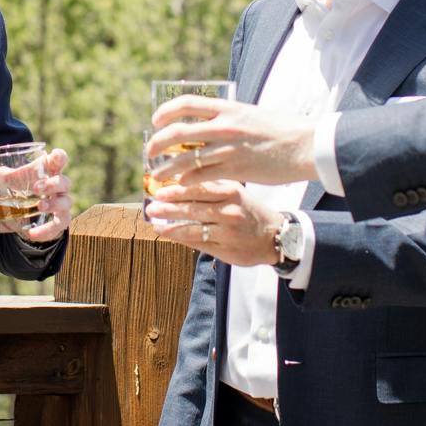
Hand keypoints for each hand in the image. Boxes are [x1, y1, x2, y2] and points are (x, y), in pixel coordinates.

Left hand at [21, 149, 72, 241]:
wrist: (28, 213)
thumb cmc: (22, 188)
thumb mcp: (8, 180)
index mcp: (48, 171)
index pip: (59, 160)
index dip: (60, 157)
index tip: (55, 157)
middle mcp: (58, 187)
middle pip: (64, 182)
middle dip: (52, 184)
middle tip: (36, 188)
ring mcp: (61, 204)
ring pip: (66, 202)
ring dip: (54, 204)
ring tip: (39, 207)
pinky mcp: (59, 221)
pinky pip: (59, 226)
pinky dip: (46, 230)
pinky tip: (32, 233)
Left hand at [144, 179, 281, 265]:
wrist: (274, 235)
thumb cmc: (248, 209)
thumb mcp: (235, 191)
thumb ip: (210, 185)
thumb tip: (178, 178)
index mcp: (231, 191)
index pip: (199, 188)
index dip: (176, 190)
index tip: (158, 189)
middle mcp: (229, 210)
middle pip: (193, 208)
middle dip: (169, 208)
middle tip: (151, 207)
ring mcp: (227, 231)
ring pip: (192, 227)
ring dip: (169, 225)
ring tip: (153, 222)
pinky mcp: (225, 248)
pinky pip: (197, 242)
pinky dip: (179, 237)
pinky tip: (166, 233)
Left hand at [147, 97, 314, 187]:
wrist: (306, 145)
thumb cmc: (282, 129)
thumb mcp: (251, 114)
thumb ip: (230, 116)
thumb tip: (210, 120)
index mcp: (228, 108)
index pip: (187, 103)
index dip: (166, 111)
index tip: (156, 120)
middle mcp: (225, 126)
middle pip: (178, 132)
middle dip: (158, 143)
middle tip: (150, 153)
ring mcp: (229, 148)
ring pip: (186, 159)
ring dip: (167, 169)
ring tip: (157, 176)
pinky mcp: (236, 170)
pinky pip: (202, 176)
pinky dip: (187, 181)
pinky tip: (181, 186)